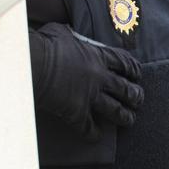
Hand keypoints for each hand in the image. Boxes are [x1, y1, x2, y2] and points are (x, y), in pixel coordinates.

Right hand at [30, 23, 143, 140]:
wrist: (30, 64)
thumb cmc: (42, 45)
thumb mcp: (60, 32)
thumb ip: (70, 36)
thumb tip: (66, 32)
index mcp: (97, 56)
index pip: (124, 63)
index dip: (133, 70)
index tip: (137, 75)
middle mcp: (99, 78)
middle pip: (125, 89)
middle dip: (135, 96)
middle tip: (138, 100)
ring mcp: (90, 96)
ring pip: (116, 111)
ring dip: (125, 116)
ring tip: (129, 120)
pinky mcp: (77, 113)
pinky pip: (90, 128)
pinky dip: (94, 133)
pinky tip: (97, 135)